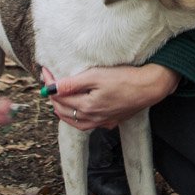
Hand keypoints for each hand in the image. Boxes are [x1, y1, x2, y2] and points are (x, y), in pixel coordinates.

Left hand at [41, 64, 179, 130]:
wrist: (149, 87)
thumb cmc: (125, 78)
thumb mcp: (96, 76)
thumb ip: (73, 83)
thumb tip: (51, 88)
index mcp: (86, 107)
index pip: (59, 97)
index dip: (49, 83)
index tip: (45, 71)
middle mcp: (92, 118)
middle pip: (64, 111)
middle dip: (53, 97)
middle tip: (49, 83)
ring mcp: (102, 122)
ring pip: (74, 122)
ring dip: (63, 111)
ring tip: (58, 100)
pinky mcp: (111, 121)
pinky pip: (87, 124)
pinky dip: (77, 118)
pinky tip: (79, 111)